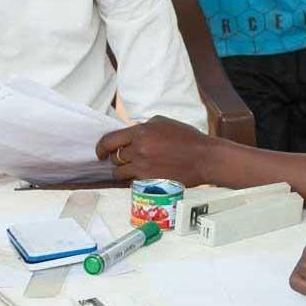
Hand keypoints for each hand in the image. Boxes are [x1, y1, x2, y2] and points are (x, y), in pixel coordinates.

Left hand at [95, 116, 213, 185]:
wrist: (204, 158)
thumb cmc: (188, 139)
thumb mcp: (163, 122)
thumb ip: (143, 127)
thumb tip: (130, 134)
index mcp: (141, 132)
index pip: (109, 140)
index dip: (101, 148)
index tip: (100, 153)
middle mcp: (139, 149)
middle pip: (115, 158)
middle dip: (118, 159)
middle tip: (126, 160)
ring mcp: (143, 167)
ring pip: (120, 173)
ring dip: (124, 172)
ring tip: (135, 169)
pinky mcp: (149, 182)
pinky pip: (132, 183)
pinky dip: (135, 180)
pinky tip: (145, 176)